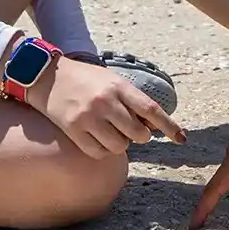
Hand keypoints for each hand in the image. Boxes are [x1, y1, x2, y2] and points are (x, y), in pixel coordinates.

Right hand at [28, 55, 186, 158]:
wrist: (47, 76)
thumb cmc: (86, 79)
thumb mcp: (113, 81)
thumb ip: (133, 101)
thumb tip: (155, 125)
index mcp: (119, 86)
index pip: (151, 109)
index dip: (169, 126)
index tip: (181, 138)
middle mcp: (105, 102)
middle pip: (138, 133)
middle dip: (140, 135)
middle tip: (131, 129)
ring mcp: (88, 117)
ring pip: (120, 146)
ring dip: (121, 144)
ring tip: (112, 132)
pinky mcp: (73, 130)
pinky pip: (98, 152)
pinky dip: (103, 150)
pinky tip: (99, 139)